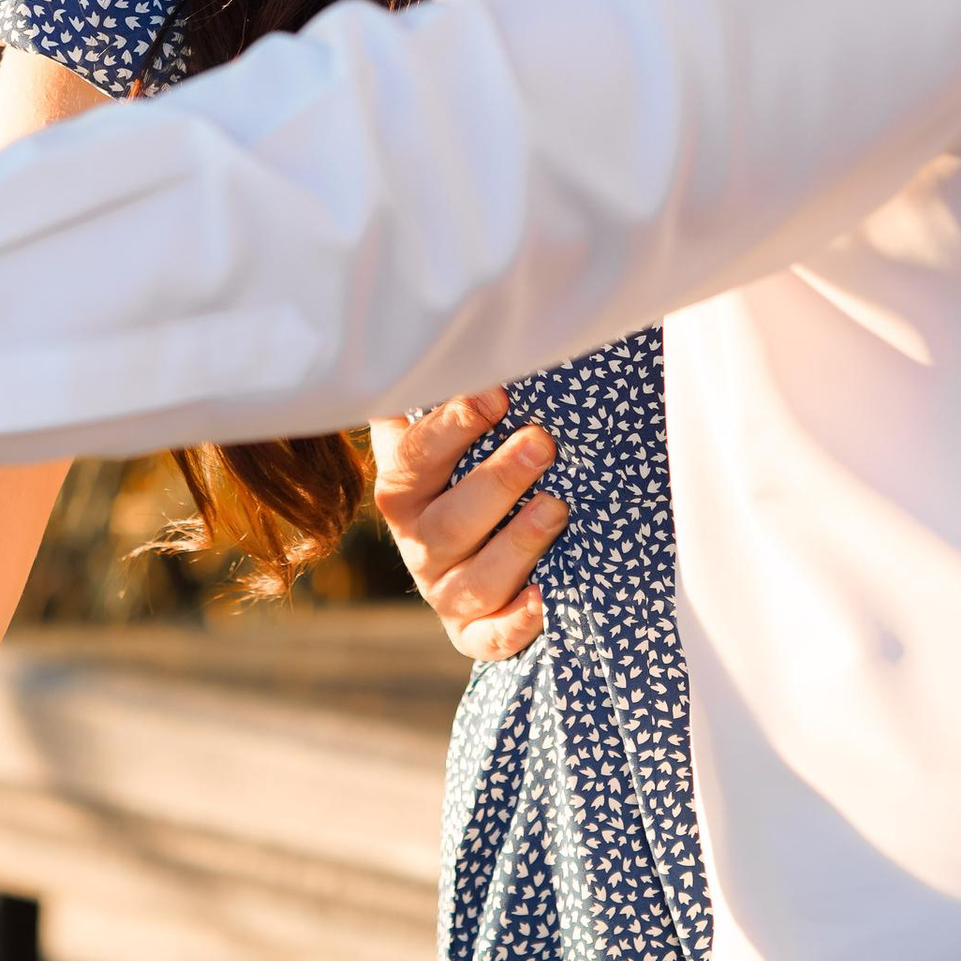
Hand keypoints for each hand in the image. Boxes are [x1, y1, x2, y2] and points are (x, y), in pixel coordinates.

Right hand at [370, 388, 565, 664]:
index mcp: (403, 486)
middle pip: (448, 521)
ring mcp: (444, 592)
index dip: (453, 425)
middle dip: (497, 481)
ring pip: (473, 580)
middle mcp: (417, 541)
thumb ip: (443, 387)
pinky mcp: (473, 632)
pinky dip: (513, 625)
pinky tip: (543, 601)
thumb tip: (456, 321)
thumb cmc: (466, 468)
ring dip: (515, 545)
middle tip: (543, 443)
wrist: (467, 554)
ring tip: (557, 508)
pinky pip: (488, 639)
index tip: (499, 393)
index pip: (417, 456)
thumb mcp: (448, 430)